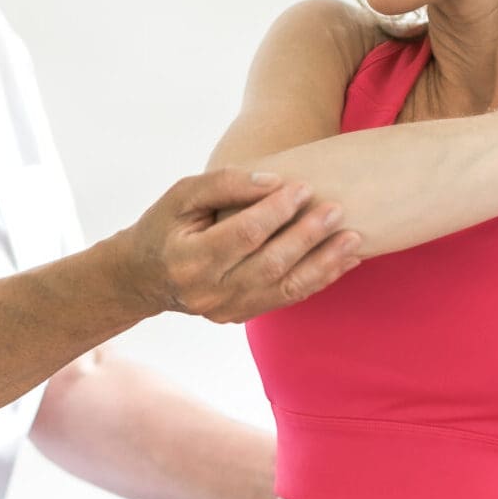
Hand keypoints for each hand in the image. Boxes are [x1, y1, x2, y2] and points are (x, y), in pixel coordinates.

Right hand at [114, 168, 361, 322]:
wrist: (143, 277)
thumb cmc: (163, 226)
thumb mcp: (182, 195)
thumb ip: (225, 184)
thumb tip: (275, 181)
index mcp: (190, 259)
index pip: (244, 234)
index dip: (277, 211)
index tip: (304, 187)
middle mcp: (209, 292)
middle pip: (270, 264)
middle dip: (307, 236)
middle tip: (336, 209)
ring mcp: (226, 310)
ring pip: (285, 289)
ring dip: (324, 264)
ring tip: (353, 239)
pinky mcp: (240, 317)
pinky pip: (286, 299)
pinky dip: (318, 280)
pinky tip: (342, 261)